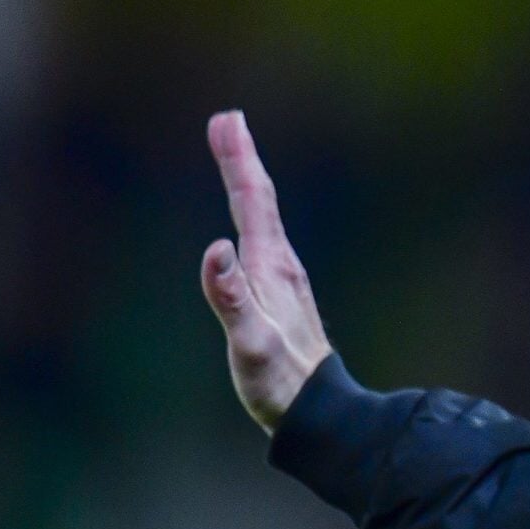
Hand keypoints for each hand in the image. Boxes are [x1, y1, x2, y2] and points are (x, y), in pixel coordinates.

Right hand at [200, 111, 332, 432]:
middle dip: (241, 159)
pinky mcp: (277, 294)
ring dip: (246, 181)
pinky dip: (248, 216)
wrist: (315, 408)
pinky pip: (260, 241)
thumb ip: (230, 296)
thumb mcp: (249, 341)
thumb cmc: (279, 378)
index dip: (239, 161)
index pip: (254, 201)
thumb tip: (214, 248)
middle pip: (260, 200)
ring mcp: (281, 277)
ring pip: (263, 217)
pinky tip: (242, 222)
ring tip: (235, 153)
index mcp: (271, 266)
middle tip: (227, 120)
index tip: (227, 121)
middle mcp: (280, 263)